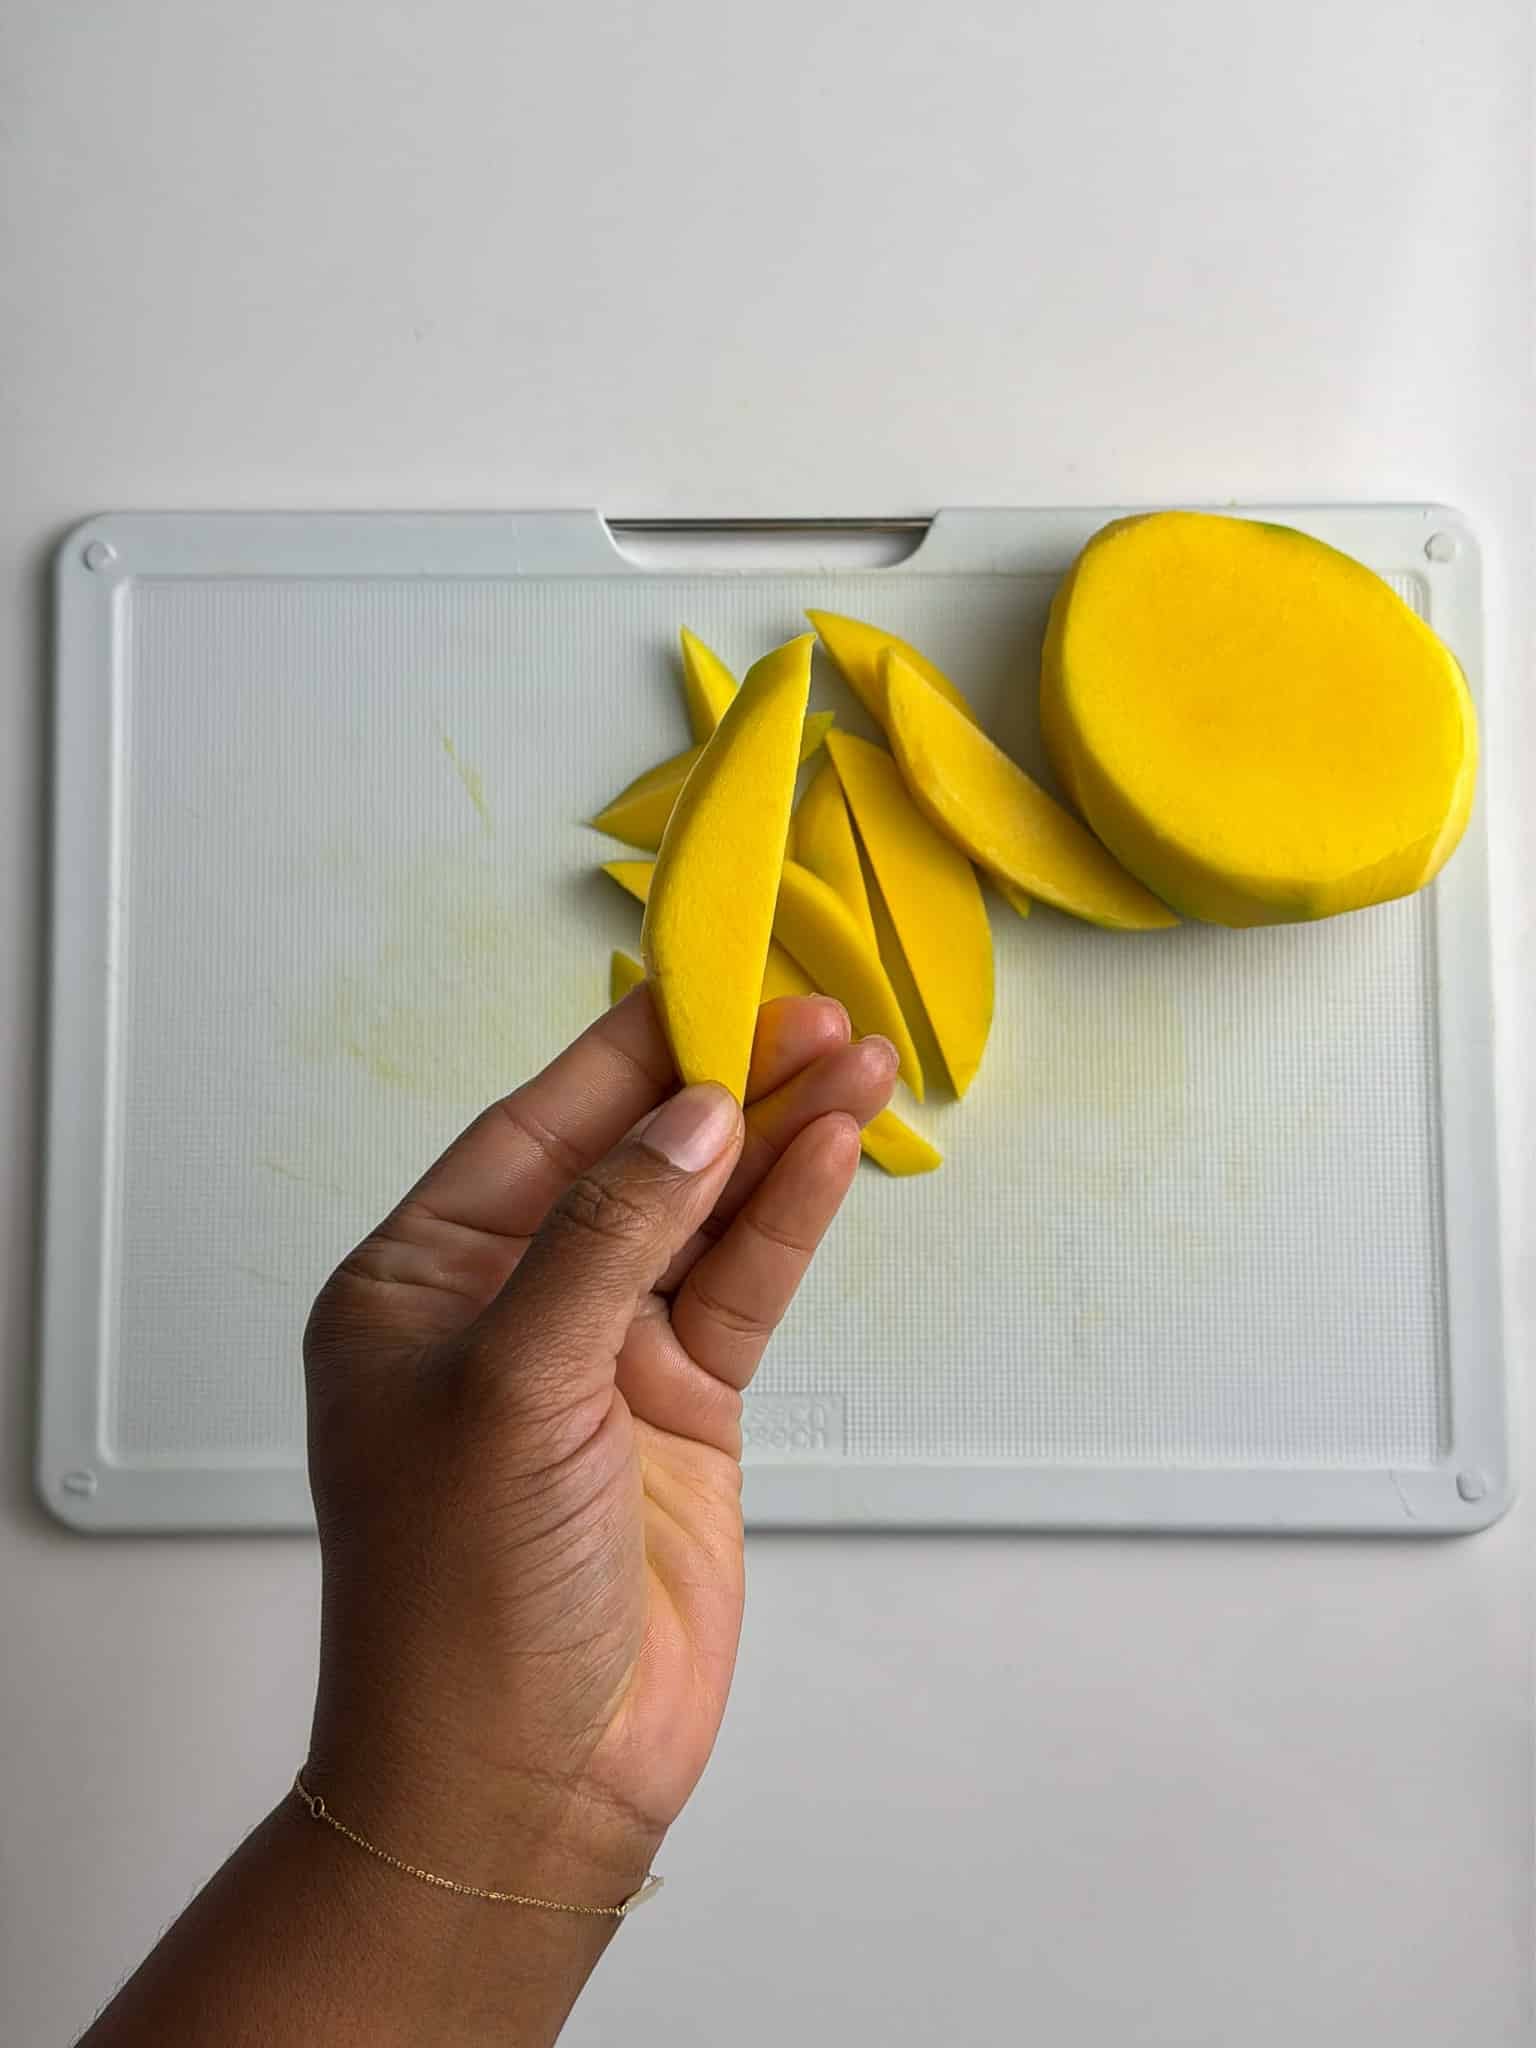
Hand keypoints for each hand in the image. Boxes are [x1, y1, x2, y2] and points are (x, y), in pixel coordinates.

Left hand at [301, 990, 896, 1910]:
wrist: (524, 1786)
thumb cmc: (459, 1599)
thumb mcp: (512, 1387)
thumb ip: (608, 1238)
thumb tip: (696, 1114)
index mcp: (418, 1278)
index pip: (537, 1126)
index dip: (632, 1051)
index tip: (719, 976)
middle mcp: (510, 1301)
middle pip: (634, 1157)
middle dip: (726, 1082)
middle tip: (819, 1010)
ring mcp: (603, 1355)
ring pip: (702, 1215)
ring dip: (779, 1140)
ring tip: (860, 1061)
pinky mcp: (681, 1408)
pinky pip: (741, 1290)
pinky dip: (789, 1223)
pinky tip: (835, 1153)